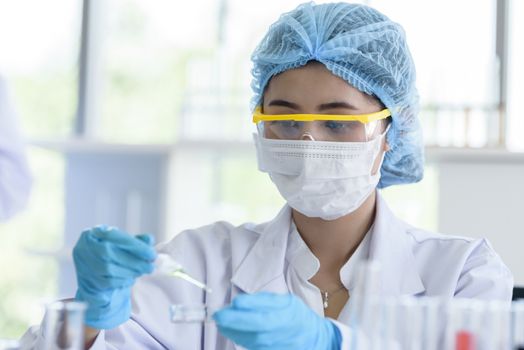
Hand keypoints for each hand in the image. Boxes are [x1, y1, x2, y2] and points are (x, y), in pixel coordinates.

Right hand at [73, 225, 155, 328]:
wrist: (95, 274)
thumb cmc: (113, 254)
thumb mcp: (124, 244)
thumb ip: (137, 241)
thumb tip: (149, 239)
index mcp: (93, 233)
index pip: (114, 236)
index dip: (134, 245)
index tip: (151, 254)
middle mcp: (84, 247)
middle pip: (109, 253)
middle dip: (134, 261)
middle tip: (150, 266)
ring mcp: (83, 264)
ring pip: (108, 269)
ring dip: (130, 271)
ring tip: (142, 271)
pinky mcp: (86, 281)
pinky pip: (106, 282)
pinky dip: (122, 281)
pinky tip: (131, 279)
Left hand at [213, 292, 340, 349]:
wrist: (312, 338)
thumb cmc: (296, 316)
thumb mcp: (285, 301)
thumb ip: (263, 301)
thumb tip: (239, 303)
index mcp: (285, 314)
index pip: (263, 311)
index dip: (247, 307)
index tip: (233, 302)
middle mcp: (280, 331)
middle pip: (254, 327)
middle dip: (233, 321)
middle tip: (218, 315)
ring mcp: (275, 345)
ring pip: (250, 340)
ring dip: (231, 331)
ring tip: (221, 322)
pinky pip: (251, 346)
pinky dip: (239, 338)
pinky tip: (230, 331)